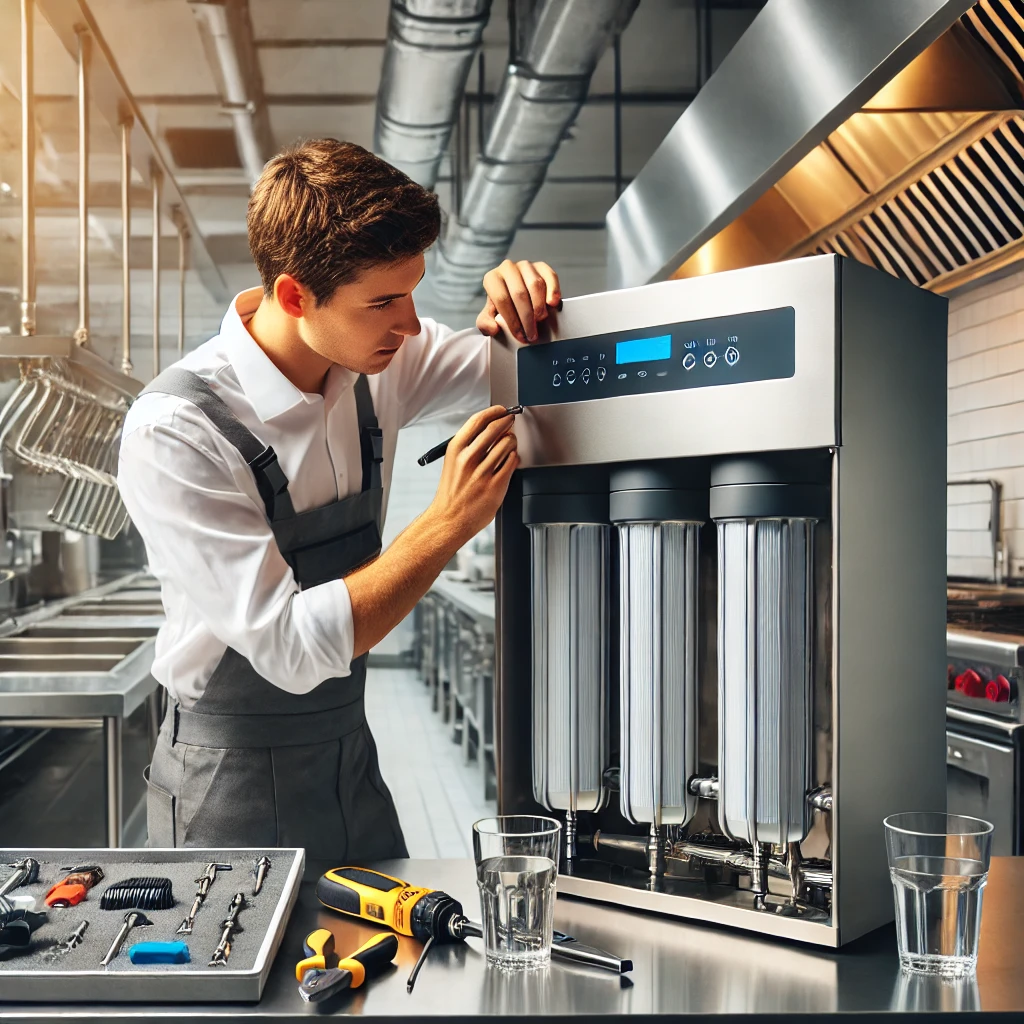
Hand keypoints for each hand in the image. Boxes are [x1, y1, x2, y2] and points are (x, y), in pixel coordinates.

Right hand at [428, 405, 518, 543]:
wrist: (449, 519)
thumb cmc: (452, 492)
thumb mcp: (453, 462)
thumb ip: (470, 445)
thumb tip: (491, 427)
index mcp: (456, 450)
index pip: (478, 420)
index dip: (494, 412)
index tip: (501, 410)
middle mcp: (468, 459)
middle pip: (495, 429)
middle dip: (507, 422)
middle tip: (510, 421)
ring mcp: (482, 473)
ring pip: (507, 444)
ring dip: (512, 441)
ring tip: (509, 444)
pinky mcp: (495, 486)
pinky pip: (512, 462)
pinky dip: (514, 457)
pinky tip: (510, 459)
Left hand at [477, 259, 560, 343]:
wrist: (517, 297)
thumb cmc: (504, 307)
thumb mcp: (490, 317)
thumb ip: (485, 324)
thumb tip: (493, 328)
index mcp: (492, 279)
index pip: (502, 300)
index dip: (512, 320)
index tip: (520, 335)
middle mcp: (507, 268)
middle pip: (519, 294)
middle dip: (527, 318)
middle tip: (532, 333)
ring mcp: (525, 265)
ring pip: (535, 284)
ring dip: (539, 306)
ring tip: (540, 320)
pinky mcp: (541, 266)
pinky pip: (550, 276)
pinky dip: (553, 290)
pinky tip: (552, 303)